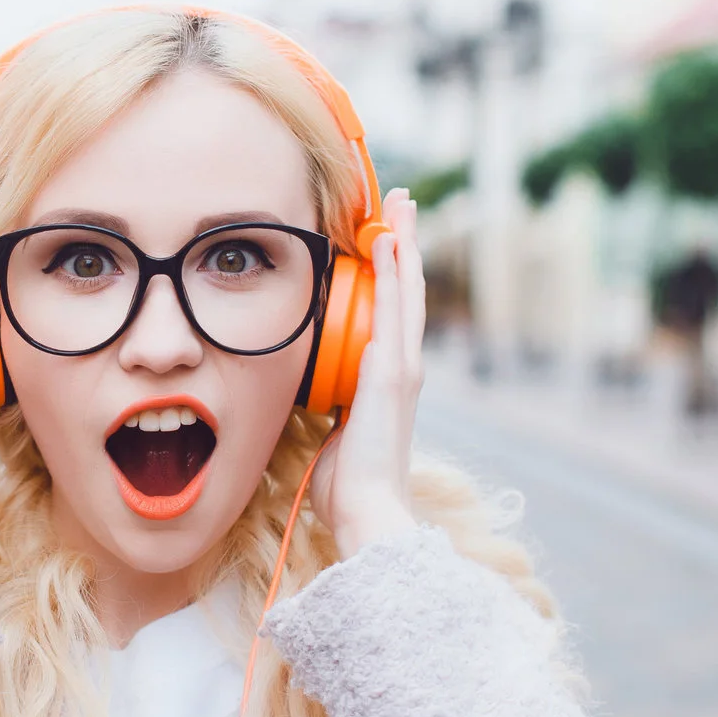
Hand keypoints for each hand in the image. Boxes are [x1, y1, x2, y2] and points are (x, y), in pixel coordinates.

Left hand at [311, 188, 424, 557]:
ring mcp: (402, 368)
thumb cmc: (347, 485)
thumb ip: (329, 412)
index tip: (385, 238)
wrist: (366, 512)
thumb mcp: (334, 435)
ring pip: (407, 291)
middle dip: (404, 245)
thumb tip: (310, 400)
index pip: (393, 314)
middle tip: (401, 205)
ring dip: (404, 245)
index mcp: (388, 381)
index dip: (392, 274)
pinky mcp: (393, 373)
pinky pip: (396, 311)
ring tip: (401, 207)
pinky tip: (390, 242)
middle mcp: (403, 368)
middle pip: (407, 292)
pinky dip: (395, 273)